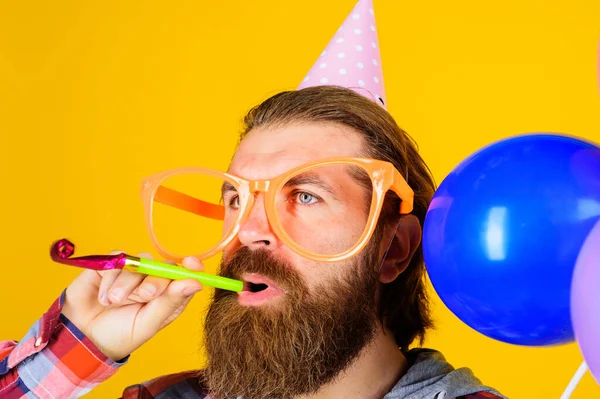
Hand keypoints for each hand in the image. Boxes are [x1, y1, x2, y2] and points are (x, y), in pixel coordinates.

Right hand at [61, 252, 203, 360]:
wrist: (81, 337)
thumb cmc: (119, 334)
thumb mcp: (147, 324)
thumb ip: (170, 303)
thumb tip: (196, 283)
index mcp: (168, 296)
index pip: (185, 275)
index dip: (191, 266)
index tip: (192, 264)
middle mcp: (152, 280)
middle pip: (163, 266)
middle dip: (155, 280)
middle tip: (145, 295)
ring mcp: (132, 272)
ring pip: (139, 262)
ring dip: (128, 283)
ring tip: (114, 302)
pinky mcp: (111, 265)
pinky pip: (118, 259)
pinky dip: (111, 278)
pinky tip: (104, 297)